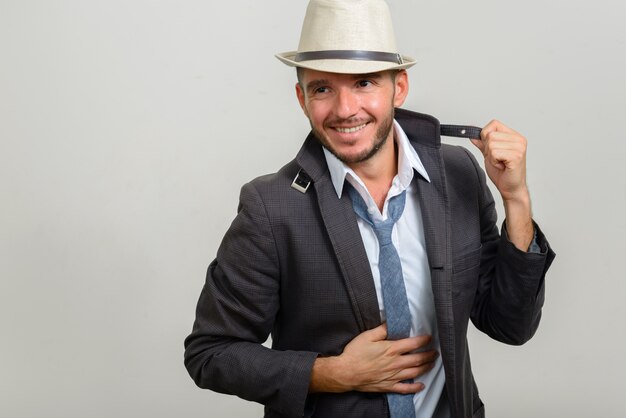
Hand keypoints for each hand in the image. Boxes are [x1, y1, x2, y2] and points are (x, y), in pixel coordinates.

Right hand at [309, 323, 437, 393]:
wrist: (346, 372)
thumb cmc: (355, 353)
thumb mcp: (367, 336)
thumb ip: (382, 330)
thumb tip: (392, 323)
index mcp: (391, 349)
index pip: (413, 344)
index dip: (423, 340)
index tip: (429, 338)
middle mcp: (395, 363)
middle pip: (418, 359)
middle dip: (428, 355)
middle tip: (435, 352)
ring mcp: (393, 376)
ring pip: (415, 372)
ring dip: (426, 368)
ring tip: (432, 364)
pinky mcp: (388, 386)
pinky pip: (405, 388)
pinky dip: (415, 388)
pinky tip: (421, 386)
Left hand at [470, 120, 527, 201]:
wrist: (511, 188)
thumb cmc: (503, 173)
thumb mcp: (489, 154)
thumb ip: (482, 143)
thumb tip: (472, 134)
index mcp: (514, 136)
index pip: (494, 123)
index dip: (486, 135)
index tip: (490, 148)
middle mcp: (518, 139)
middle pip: (490, 135)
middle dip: (488, 149)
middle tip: (497, 159)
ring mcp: (519, 147)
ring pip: (491, 144)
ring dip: (491, 157)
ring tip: (500, 163)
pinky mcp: (516, 156)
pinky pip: (494, 153)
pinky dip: (494, 161)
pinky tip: (502, 166)